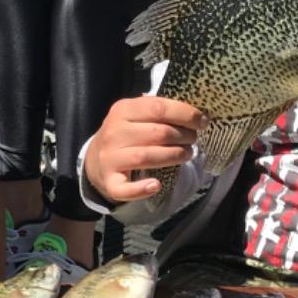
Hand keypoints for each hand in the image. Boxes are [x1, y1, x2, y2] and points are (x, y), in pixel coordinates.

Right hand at [84, 96, 205, 204]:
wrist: (95, 161)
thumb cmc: (125, 135)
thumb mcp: (135, 116)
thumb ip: (159, 112)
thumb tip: (196, 114)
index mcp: (123, 110)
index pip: (158, 108)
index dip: (185, 114)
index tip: (202, 121)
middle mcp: (114, 132)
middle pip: (157, 133)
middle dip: (183, 136)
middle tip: (193, 140)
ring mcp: (110, 157)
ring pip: (146, 157)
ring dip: (173, 156)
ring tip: (187, 154)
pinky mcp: (109, 181)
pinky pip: (125, 188)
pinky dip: (142, 189)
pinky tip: (156, 185)